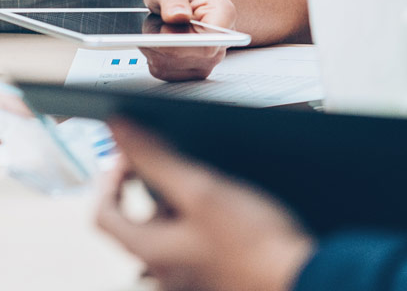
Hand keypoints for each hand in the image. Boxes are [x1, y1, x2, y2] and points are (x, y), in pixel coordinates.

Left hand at [97, 120, 312, 290]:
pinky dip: (200, 218)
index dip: (109, 178)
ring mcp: (191, 278)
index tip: (129, 155)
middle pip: (137, 222)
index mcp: (152, 252)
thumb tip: (118, 130)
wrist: (303, 278)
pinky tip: (229, 205)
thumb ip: (155, 159)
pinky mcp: (216, 275)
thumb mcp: (200, 189)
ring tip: (207, 180)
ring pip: (169, 231)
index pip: (104, 215)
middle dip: (149, 186)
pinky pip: (194, 242)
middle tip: (171, 159)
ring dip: (178, 201)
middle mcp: (165, 272)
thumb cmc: (254, 243)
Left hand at [141, 0, 238, 81]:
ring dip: (154, 46)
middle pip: (183, 57)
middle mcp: (220, 42)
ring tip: (161, 25)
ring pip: (168, 65)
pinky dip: (153, 55)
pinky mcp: (190, 71)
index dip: (180, 42)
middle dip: (160, 40)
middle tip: (159, 18)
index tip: (163, 30)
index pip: (207, 44)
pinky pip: (162, 70)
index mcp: (223, 16)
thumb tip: (176, 15)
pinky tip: (160, 39)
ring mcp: (207, 60)